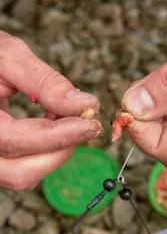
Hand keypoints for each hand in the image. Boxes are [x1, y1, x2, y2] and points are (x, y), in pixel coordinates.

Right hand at [0, 31, 101, 190]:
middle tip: (82, 123)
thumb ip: (44, 82)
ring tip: (62, 120)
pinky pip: (18, 168)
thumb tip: (85, 105)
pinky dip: (41, 153)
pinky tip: (49, 127)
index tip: (90, 122)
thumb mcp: (7, 56)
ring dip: (52, 153)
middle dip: (59, 150)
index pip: (16, 142)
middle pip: (20, 172)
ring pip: (21, 176)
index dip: (59, 135)